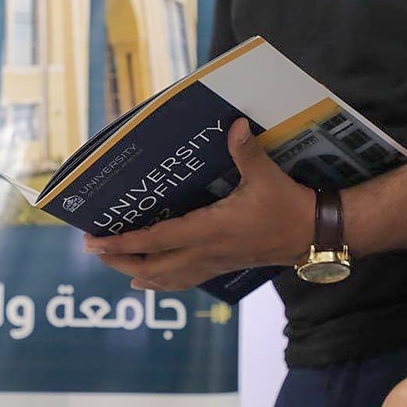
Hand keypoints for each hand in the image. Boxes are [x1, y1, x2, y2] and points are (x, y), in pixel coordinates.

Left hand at [82, 118, 314, 290]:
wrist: (311, 235)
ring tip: (114, 265)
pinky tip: (147, 281)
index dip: (123, 243)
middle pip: (151, 265)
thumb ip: (246, 152)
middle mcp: (204, 252)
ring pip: (165, 278)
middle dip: (120, 259)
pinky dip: (161, 282)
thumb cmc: (286, 205)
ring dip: (137, 272)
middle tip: (95, 251)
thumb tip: (235, 124)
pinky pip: (183, 280)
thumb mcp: (266, 177)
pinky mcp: (220, 266)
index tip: (95, 243)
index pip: (156, 241)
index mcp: (208, 230)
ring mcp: (211, 263)